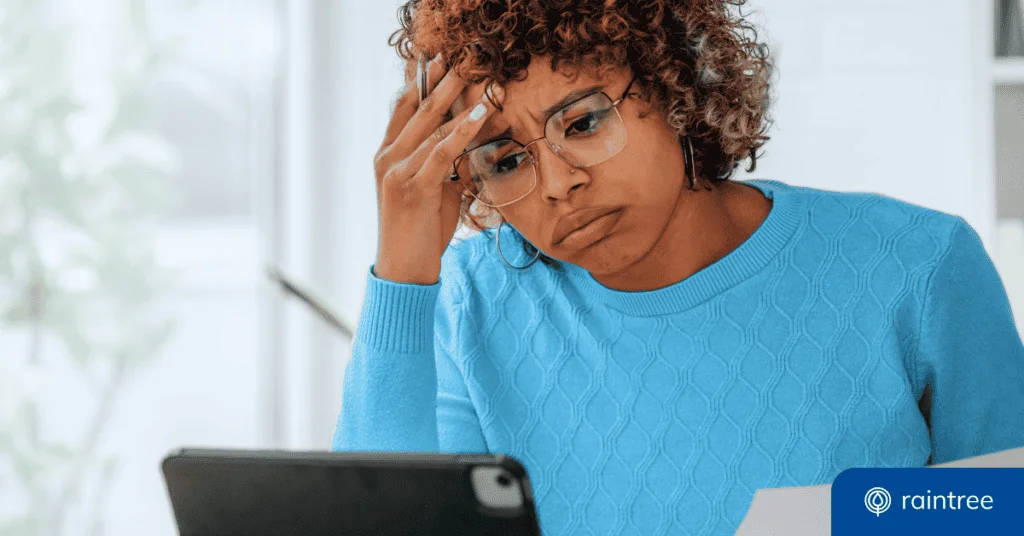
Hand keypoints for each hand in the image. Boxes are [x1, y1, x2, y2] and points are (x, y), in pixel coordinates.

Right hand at [372, 57, 498, 283]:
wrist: (404, 269)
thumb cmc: (421, 231)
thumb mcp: (432, 190)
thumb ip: (443, 163)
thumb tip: (469, 141)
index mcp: (387, 154)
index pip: (403, 106)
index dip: (421, 79)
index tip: (440, 57)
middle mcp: (387, 156)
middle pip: (418, 107)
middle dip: (442, 78)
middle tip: (464, 55)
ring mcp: (396, 170)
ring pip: (431, 125)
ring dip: (458, 98)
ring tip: (478, 75)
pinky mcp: (411, 187)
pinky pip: (440, 152)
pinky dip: (462, 131)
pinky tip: (479, 115)